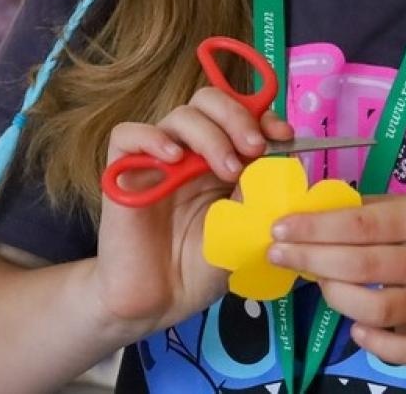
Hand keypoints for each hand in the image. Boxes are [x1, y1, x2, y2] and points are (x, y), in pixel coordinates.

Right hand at [90, 87, 292, 333]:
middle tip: (254, 149)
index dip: (262, 116)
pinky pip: (128, 135)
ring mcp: (157, 160)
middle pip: (209, 102)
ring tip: (227, 170)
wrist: (159, 303)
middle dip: (237, 117)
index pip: (239, 114)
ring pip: (180, 116)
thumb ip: (256, 191)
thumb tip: (277, 159)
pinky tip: (175, 158)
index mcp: (221, 159)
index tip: (284, 137)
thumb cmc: (201, 268)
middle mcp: (190, 153)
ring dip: (210, 134)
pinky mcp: (122, 173)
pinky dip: (152, 138)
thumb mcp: (243, 227)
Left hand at [266, 193, 405, 366]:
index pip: (361, 224)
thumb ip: (365, 211)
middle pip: (361, 265)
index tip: (279, 229)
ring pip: (374, 309)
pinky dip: (371, 342)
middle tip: (277, 254)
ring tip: (320, 283)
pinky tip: (357, 327)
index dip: (315, 228)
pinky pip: (398, 350)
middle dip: (310, 260)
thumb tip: (306, 214)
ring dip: (335, 296)